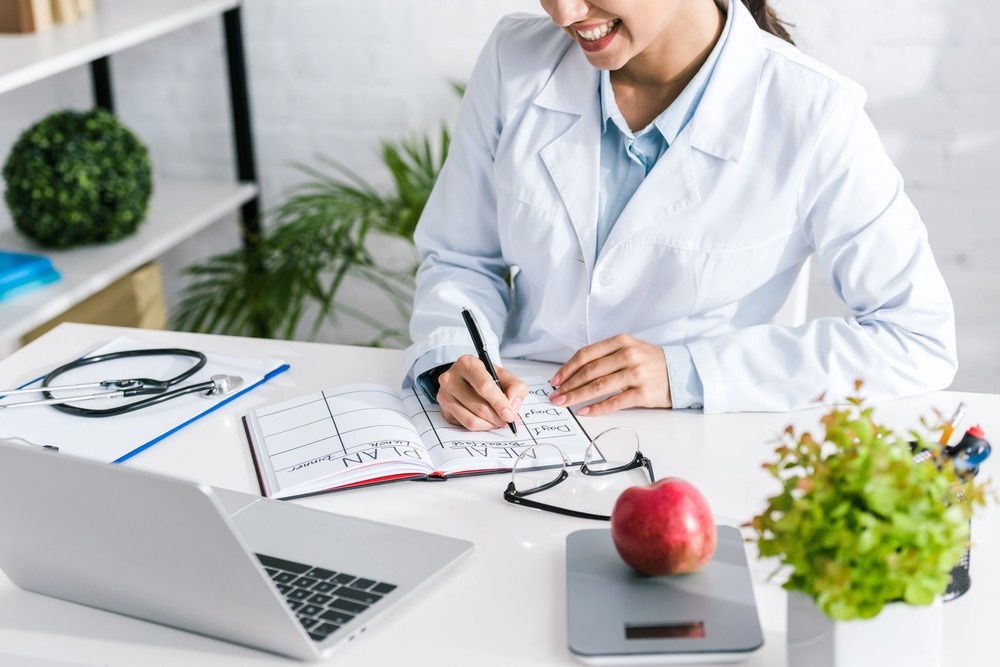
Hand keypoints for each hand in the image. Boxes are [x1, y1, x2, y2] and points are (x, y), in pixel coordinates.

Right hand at [436, 355, 529, 430]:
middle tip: (508, 421)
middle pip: (478, 406)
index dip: (499, 403)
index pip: (484, 386)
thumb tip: (512, 406)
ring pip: (471, 420)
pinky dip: (481, 427)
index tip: (509, 415)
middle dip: (497, 417)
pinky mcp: (444, 410)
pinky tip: (487, 421)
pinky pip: (465, 425)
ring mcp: (444, 395)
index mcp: (467, 364)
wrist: (466, 379)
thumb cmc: (486, 377)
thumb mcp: (504, 376)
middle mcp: (451, 378)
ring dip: (490, 424)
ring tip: (499, 421)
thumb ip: (515, 387)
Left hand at [549, 334, 670, 415]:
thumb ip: (606, 355)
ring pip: (598, 386)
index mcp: (621, 342)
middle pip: (589, 371)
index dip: (567, 368)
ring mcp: (636, 374)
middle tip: (555, 395)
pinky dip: (596, 408)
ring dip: (576, 396)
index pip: (586, 354)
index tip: (556, 379)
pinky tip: (584, 411)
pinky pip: (613, 402)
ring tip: (563, 403)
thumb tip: (574, 372)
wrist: (681, 372)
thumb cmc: (651, 362)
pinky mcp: (642, 393)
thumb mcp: (630, 348)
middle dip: (568, 385)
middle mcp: (628, 355)